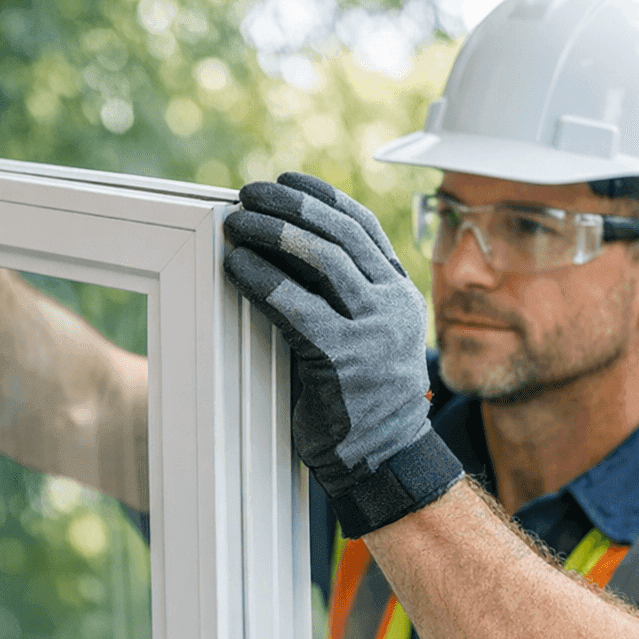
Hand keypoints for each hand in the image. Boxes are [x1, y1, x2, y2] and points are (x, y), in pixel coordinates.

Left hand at [223, 172, 462, 537]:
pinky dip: (262, 279)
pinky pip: (296, 306)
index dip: (322, 196)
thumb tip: (284, 246)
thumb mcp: (367, 336)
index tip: (286, 179)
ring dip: (272, 233)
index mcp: (402, 294)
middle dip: (289, 206)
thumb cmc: (360, 398)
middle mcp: (395, 305)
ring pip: (322, 260)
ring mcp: (374, 331)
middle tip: (249, 193)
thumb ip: (344, 296)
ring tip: (236, 223)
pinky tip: (236, 267)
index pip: (363, 227)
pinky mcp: (344, 358)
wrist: (382, 459)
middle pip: (339, 234)